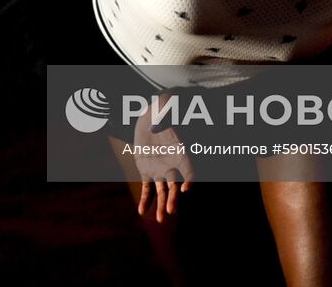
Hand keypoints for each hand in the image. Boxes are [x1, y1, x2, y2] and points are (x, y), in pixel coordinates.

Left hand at [133, 94, 194, 222]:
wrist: (151, 117)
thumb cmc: (163, 113)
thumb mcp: (166, 111)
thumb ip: (165, 117)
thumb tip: (156, 125)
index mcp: (181, 153)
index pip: (189, 170)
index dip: (189, 180)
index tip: (185, 189)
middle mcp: (173, 165)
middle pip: (175, 186)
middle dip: (173, 199)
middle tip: (170, 211)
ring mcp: (160, 169)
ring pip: (162, 192)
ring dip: (161, 204)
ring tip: (160, 219)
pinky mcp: (147, 171)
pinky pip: (147, 188)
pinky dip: (145, 199)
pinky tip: (142, 211)